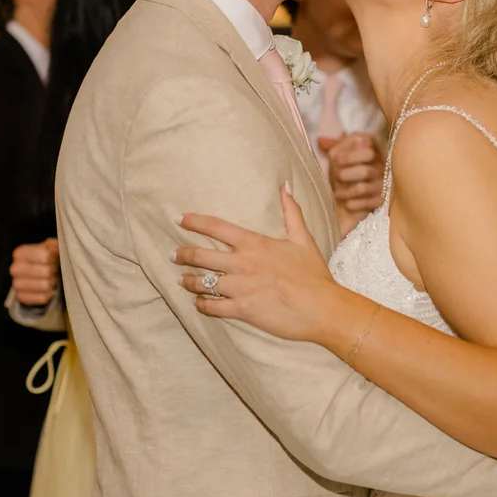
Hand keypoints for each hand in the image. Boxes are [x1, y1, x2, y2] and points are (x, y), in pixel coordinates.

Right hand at [10, 238, 60, 307]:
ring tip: (51, 279)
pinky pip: (43, 298)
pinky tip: (47, 289)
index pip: (45, 256)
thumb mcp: (49, 247)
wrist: (37, 275)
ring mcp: (16, 284)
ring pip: (45, 285)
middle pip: (46, 272)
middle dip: (53, 271)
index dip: (54, 258)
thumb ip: (53, 245)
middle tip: (53, 270)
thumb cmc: (44, 259)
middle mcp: (14, 268)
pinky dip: (49, 294)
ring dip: (52, 282)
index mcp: (20, 252)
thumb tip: (56, 247)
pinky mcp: (21, 297)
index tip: (53, 258)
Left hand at [176, 185, 353, 342]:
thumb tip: (285, 186)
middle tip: (173, 254)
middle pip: (200, 256)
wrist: (323, 308)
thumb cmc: (314, 274)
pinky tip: (199, 303)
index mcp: (254, 243)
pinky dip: (202, 305)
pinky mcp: (242, 310)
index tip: (179, 219)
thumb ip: (291, 211)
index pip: (216, 227)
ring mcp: (240, 287)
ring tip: (181, 280)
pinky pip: (212, 307)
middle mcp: (243, 263)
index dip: (194, 221)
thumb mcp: (303, 238)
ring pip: (202, 282)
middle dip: (182, 254)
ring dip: (188, 281)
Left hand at [320, 132, 383, 215]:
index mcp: (371, 148)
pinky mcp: (383, 198)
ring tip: (337, 194)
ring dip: (347, 192)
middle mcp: (381, 163)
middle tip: (338, 177)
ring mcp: (384, 181)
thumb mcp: (338, 155)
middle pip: (365, 169)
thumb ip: (332, 147)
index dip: (350, 156)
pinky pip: (369, 202)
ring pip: (363, 187)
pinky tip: (347, 204)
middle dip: (348, 174)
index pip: (366, 150)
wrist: (352, 195)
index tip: (336, 161)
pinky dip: (356, 204)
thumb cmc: (344, 169)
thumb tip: (321, 141)